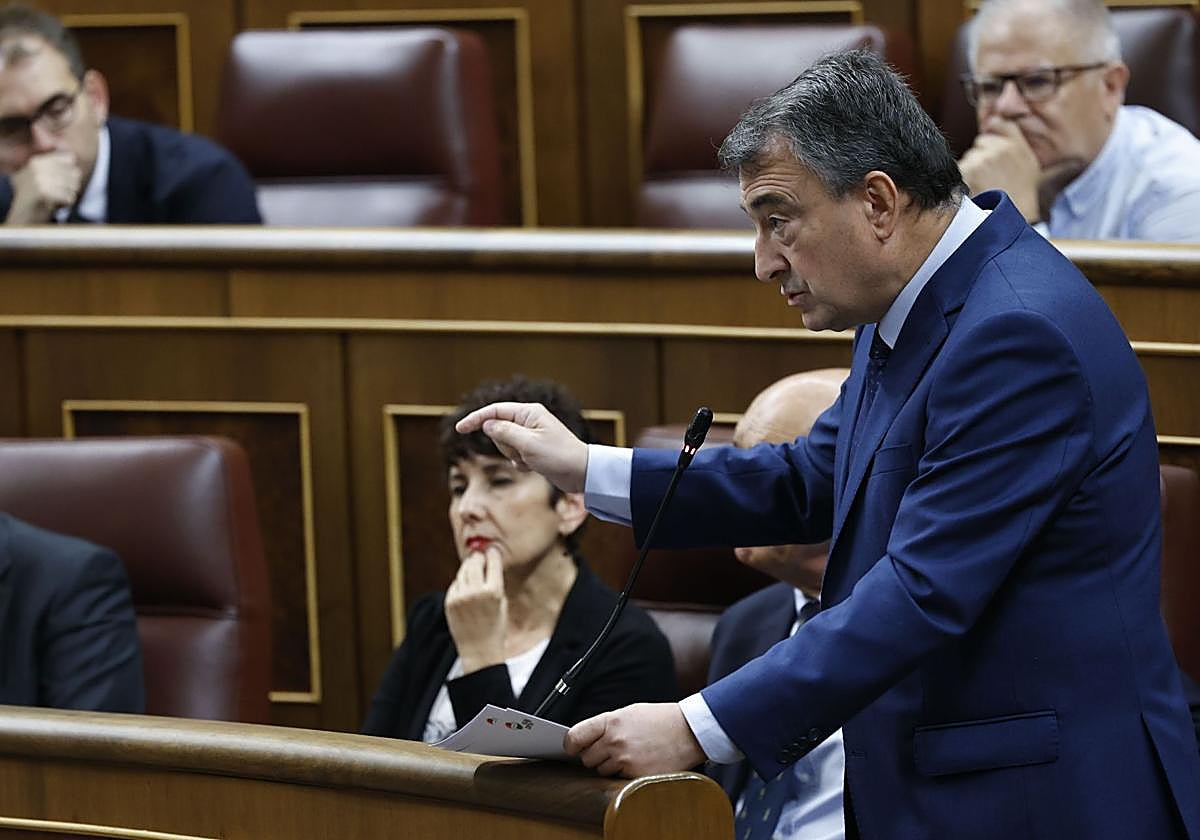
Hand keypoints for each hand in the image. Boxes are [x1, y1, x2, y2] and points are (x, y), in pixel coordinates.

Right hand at [4, 151, 81, 223]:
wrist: (22, 215)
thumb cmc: (35, 198)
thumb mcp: (39, 176)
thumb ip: (54, 165)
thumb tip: (72, 156)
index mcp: (37, 161)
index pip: (70, 158)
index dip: (71, 172)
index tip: (62, 181)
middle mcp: (37, 168)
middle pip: (75, 173)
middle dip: (72, 186)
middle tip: (59, 193)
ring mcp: (39, 179)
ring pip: (74, 186)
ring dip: (69, 195)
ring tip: (56, 200)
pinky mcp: (44, 192)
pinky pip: (69, 197)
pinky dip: (66, 204)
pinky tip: (56, 206)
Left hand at [445, 545, 506, 672]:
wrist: (479, 650)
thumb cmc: (495, 626)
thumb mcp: (502, 602)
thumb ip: (494, 582)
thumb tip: (486, 561)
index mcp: (494, 591)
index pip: (492, 561)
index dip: (492, 553)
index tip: (492, 551)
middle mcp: (476, 592)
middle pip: (475, 562)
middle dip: (478, 557)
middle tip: (480, 555)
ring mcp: (460, 597)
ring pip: (463, 571)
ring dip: (469, 568)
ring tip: (474, 571)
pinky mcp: (449, 602)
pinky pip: (455, 584)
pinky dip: (461, 583)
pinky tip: (466, 589)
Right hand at [455, 402, 588, 492]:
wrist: (582, 473)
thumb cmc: (559, 456)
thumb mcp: (528, 444)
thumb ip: (504, 432)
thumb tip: (487, 425)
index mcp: (529, 412)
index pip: (494, 411)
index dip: (476, 419)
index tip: (460, 429)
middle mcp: (529, 420)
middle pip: (498, 430)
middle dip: (504, 445)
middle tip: (522, 453)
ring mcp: (531, 435)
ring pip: (505, 445)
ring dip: (513, 456)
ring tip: (531, 460)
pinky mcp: (533, 449)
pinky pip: (515, 456)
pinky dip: (520, 463)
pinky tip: (534, 467)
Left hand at [565, 703, 705, 777]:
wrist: (689, 730)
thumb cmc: (660, 720)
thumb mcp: (630, 712)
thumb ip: (607, 725)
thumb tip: (586, 738)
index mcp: (611, 722)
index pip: (575, 737)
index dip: (570, 745)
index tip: (572, 747)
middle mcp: (615, 741)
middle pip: (587, 759)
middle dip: (595, 756)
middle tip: (610, 750)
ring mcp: (626, 760)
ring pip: (602, 771)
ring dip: (610, 766)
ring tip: (629, 754)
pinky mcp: (637, 776)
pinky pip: (618, 780)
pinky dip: (624, 775)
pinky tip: (637, 763)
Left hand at [958, 119, 1040, 222]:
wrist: (1015, 214)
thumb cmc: (1022, 190)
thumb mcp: (1028, 160)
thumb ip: (1013, 137)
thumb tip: (993, 119)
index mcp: (1014, 142)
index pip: (996, 124)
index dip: (994, 138)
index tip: (996, 152)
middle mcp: (997, 148)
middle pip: (980, 143)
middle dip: (983, 156)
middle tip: (993, 175)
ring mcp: (980, 160)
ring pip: (969, 157)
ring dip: (973, 169)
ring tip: (986, 185)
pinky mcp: (966, 172)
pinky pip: (960, 170)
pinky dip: (965, 179)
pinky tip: (976, 189)